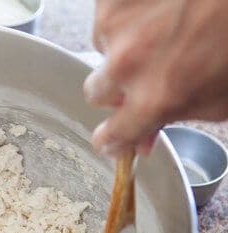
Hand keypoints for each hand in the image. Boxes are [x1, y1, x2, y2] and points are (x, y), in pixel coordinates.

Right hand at [84, 0, 227, 155]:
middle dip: (116, 87)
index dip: (113, 138)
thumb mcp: (217, 98)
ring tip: (163, 27)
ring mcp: (115, 27)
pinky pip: (107, 16)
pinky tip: (156, 8)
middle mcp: (127, 64)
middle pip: (96, 92)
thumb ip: (173, 119)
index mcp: (154, 98)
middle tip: (146, 70)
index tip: (112, 136)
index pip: (109, 137)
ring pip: (103, 49)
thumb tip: (145, 139)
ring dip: (124, 44)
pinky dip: (127, 14)